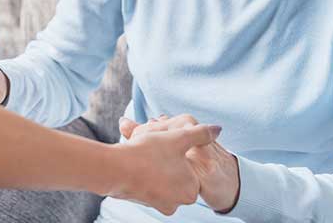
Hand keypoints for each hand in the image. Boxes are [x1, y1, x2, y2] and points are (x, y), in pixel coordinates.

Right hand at [108, 123, 222, 215]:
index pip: (191, 165)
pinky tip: (137, 162)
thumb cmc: (148, 153)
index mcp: (191, 188)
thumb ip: (201, 134)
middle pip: (177, 172)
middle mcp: (178, 201)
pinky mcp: (145, 202)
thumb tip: (218, 129)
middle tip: (156, 147)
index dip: (179, 150)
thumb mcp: (179, 138)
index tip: (167, 144)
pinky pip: (150, 183)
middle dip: (168, 158)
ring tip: (144, 153)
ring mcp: (161, 204)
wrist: (114, 169)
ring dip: (156, 164)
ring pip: (163, 177)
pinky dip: (145, 173)